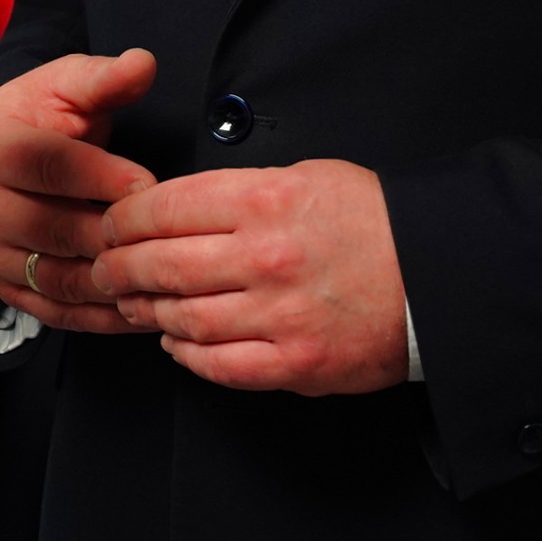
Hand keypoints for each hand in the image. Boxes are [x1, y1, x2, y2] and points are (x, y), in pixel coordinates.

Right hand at [0, 49, 160, 332]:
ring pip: (56, 279)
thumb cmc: (39, 114)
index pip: (51, 167)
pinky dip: (99, 318)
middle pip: (55, 230)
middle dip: (114, 237)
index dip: (103, 177)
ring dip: (111, 285)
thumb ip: (106, 78)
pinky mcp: (3, 288)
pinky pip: (54, 313)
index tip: (151, 186)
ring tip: (162, 280)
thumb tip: (145, 63)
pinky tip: (142, 310)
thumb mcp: (67, 83)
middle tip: (167, 240)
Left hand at [93, 159, 407, 393]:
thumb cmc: (377, 222)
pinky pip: (218, 365)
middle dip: (119, 269)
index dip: (124, 219)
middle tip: (104, 269)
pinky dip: (188, 356)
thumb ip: (243, 189)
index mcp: (265, 200)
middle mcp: (264, 257)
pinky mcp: (294, 364)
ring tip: (137, 306)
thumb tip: (185, 206)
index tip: (111, 225)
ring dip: (149, 313)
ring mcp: (277, 316)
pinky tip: (178, 344)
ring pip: (182, 319)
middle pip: (160, 265)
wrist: (437, 275)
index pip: (165, 208)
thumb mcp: (308, 176)